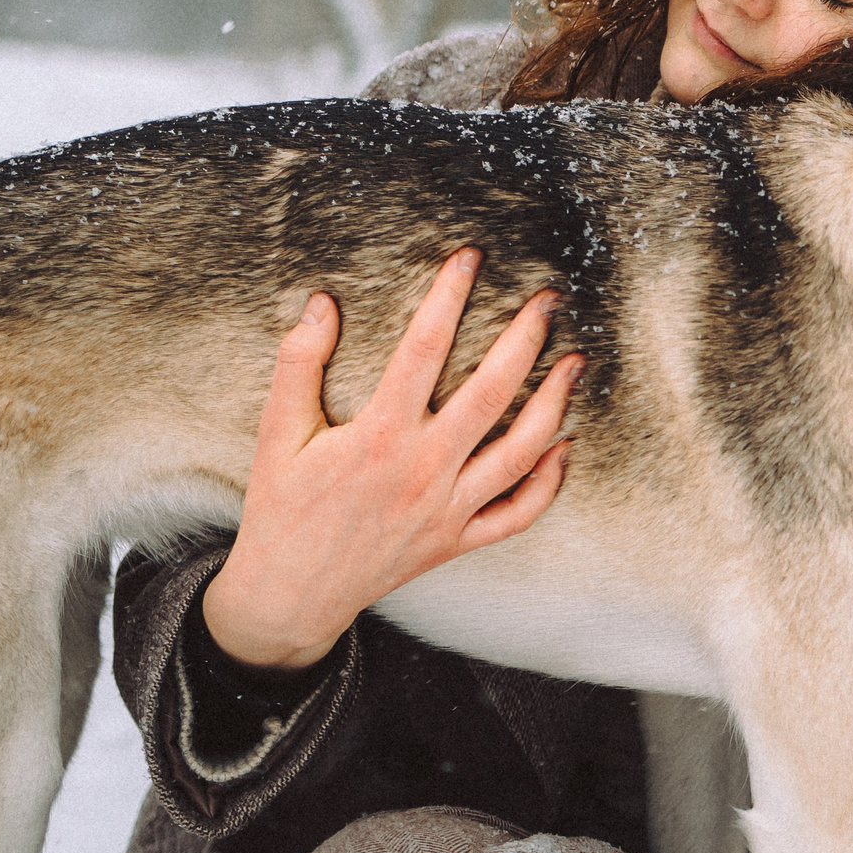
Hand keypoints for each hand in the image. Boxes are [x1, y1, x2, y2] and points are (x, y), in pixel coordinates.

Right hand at [203, 251, 581, 670]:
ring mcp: (447, 510)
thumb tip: (321, 303)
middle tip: (547, 300)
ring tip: (575, 363)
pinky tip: (564, 447)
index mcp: (379, 436)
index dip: (448, 296)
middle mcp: (423, 470)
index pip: (423, 349)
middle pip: (491, 393)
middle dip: (525, 340)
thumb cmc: (282, 509)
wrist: (289, 594)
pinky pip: (517, 514)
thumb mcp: (277, 434)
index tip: (468, 257)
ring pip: (520, 453)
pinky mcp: (457, 541)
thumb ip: (299, 365)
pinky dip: (548, 483)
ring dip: (553, 404)